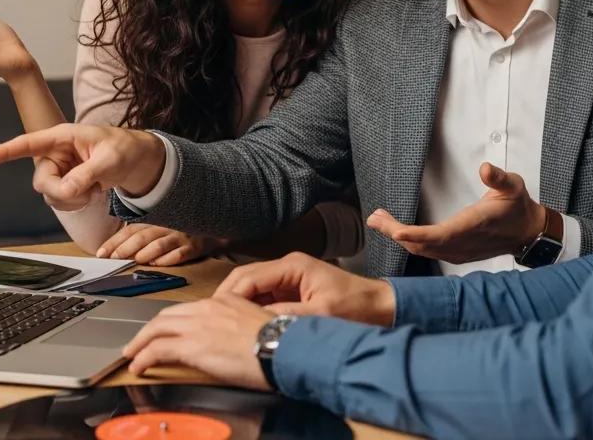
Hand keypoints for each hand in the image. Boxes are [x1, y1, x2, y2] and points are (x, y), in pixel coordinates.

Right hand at [0, 123, 166, 208]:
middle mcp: (56, 153)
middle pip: (41, 180)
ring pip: (49, 194)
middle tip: (87, 191)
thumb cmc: (124, 149)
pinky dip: (76, 203)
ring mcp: (60, 170)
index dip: (5, 151)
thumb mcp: (110, 159)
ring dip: (72, 199)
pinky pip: (60, 202)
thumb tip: (67, 190)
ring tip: (94, 189)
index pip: (29, 143)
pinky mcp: (65, 184)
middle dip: (61, 191)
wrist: (137, 161)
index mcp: (63, 136)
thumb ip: (87, 174)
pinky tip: (91, 193)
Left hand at [97, 223, 223, 265]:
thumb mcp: (160, 227)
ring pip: (160, 244)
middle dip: (126, 248)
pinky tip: (158, 264)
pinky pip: (180, 253)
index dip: (115, 241)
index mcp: (155, 220)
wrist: (214, 229)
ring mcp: (181, 236)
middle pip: (142, 236)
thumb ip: (140, 236)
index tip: (102, 253)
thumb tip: (114, 250)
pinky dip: (168, 259)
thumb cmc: (182, 230)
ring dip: (146, 253)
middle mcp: (166, 226)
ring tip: (136, 260)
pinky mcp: (195, 246)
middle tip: (114, 258)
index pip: (130, 230)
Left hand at [122, 294, 273, 389]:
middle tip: (141, 341)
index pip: (190, 309)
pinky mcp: (192, 345)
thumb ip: (237, 326)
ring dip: (141, 341)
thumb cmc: (279, 342)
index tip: (168, 331)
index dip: (174, 321)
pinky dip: (143, 357)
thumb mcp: (255, 324)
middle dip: (150, 328)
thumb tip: (229, 340)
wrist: (283, 348)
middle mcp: (208, 308)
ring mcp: (198, 325)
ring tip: (133, 353)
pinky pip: (157, 349)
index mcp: (225, 301)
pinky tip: (138, 365)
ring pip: (157, 327)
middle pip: (168, 314)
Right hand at [216, 252, 394, 326]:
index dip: (229, 296)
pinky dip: (251, 310)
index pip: (248, 276)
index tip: (215, 315)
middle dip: (227, 299)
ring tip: (224, 326)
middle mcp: (286, 267)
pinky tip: (245, 326)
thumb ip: (287, 315)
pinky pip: (263, 298)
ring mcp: (288, 278)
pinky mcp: (291, 291)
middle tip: (212, 321)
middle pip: (244, 279)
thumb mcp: (321, 313)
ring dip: (238, 305)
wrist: (380, 307)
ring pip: (251, 289)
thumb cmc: (356, 306)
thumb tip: (255, 323)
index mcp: (292, 266)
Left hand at [367, 163, 547, 263]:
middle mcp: (463, 242)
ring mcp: (458, 251)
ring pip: (422, 249)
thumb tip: (485, 169)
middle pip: (423, 243)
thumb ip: (499, 178)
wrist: (527, 232)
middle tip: (375, 217)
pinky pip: (427, 251)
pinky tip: (396, 230)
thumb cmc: (517, 207)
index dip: (417, 234)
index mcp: (474, 225)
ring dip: (399, 236)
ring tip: (379, 219)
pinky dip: (409, 241)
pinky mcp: (455, 253)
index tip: (395, 230)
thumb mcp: (514, 185)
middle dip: (395, 232)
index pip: (441, 234)